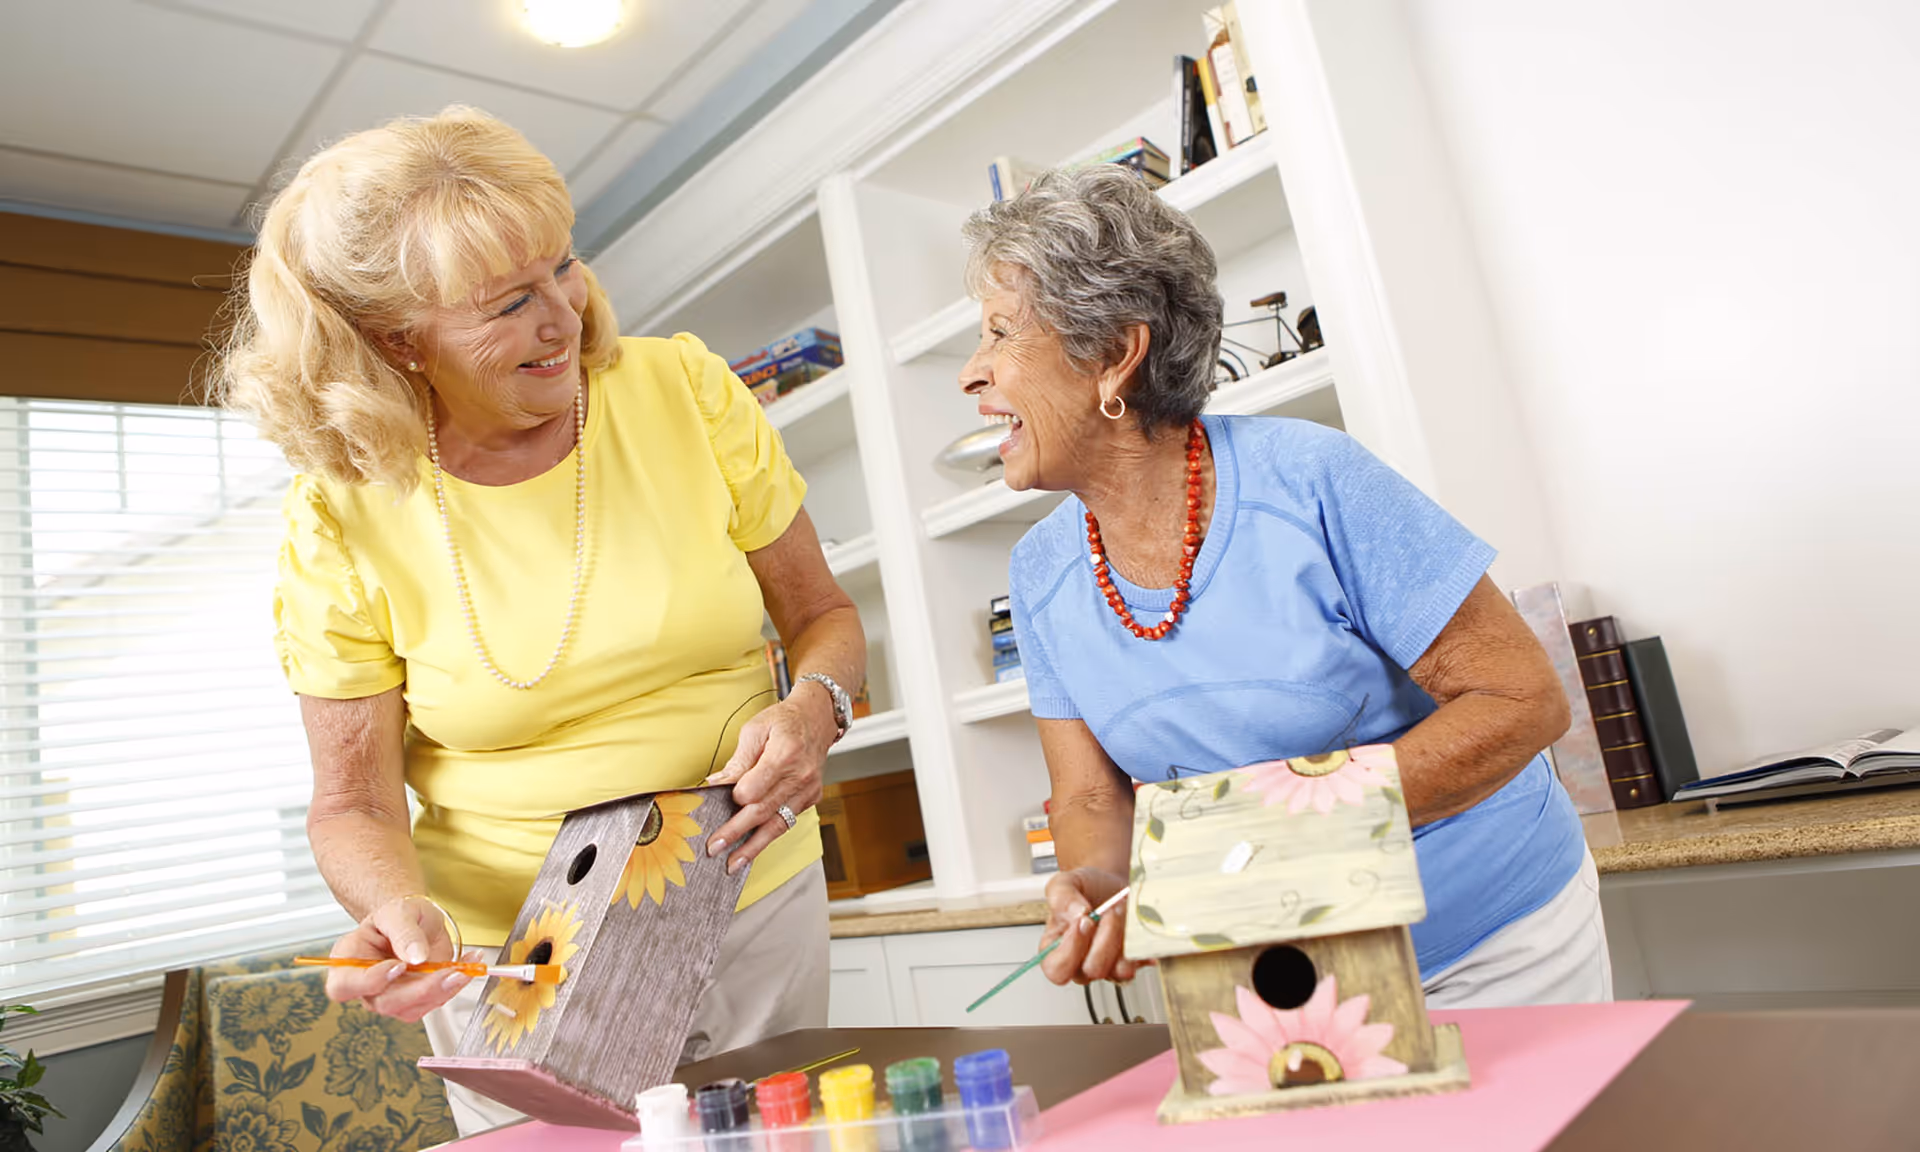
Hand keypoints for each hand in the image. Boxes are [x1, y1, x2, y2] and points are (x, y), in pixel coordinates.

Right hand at [323, 894, 475, 1021]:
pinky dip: (453, 986)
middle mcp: (366, 985)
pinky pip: (432, 1002)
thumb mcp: (399, 912)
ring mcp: (390, 996)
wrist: (416, 920)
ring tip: (463, 969)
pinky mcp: (414, 1000)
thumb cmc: (398, 915)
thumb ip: (405, 932)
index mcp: (349, 959)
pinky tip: (467, 968)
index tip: (398, 967)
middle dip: (420, 990)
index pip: (345, 985)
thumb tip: (415, 957)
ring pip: (411, 1008)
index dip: (370, 982)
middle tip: (447, 972)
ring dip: (441, 991)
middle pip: (385, 1002)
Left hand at [703, 683, 835, 875]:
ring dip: (754, 846)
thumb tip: (717, 784)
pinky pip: (787, 821)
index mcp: (784, 754)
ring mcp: (808, 789)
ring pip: (777, 824)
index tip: (719, 803)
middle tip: (715, 847)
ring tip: (734, 863)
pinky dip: (768, 836)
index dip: (735, 798)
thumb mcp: (755, 730)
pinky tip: (752, 848)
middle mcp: (800, 775)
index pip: (754, 788)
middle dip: (736, 832)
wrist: (817, 718)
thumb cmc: (784, 721)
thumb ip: (738, 761)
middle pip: (763, 811)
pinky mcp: (811, 798)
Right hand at [1039, 867, 1141, 985]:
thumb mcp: (1065, 882)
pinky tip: (1136, 927)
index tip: (1083, 922)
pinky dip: (1139, 946)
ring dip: (1122, 939)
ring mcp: (1106, 965)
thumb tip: (1078, 913)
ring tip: (1121, 911)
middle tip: (1107, 911)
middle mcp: (1080, 963)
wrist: (1113, 885)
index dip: (1070, 952)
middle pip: (1091, 971)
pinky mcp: (1128, 962)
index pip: (1056, 970)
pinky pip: (1137, 965)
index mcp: (1056, 949)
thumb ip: (1061, 896)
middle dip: (1103, 938)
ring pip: (1118, 971)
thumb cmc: (1086, 889)